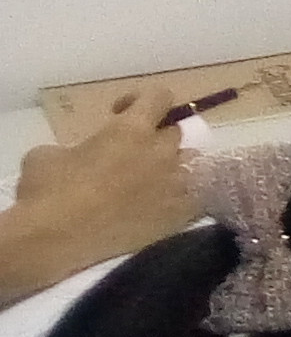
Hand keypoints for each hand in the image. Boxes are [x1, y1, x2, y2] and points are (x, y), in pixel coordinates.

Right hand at [0, 88, 200, 296]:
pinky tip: (164, 205)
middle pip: (176, 132)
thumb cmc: (47, 192)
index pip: (159, 96)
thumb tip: (73, 156)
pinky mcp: (179, 216)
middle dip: (156, 137)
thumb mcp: (45, 155)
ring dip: (175, 166)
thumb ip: (71, 147)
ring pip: (192, 163)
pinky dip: (186, 197)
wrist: (55, 240)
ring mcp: (175, 184)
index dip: (140, 100)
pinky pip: (199, 198)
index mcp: (130, 130)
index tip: (118, 114)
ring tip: (153, 180)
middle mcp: (161, 152)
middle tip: (133, 153)